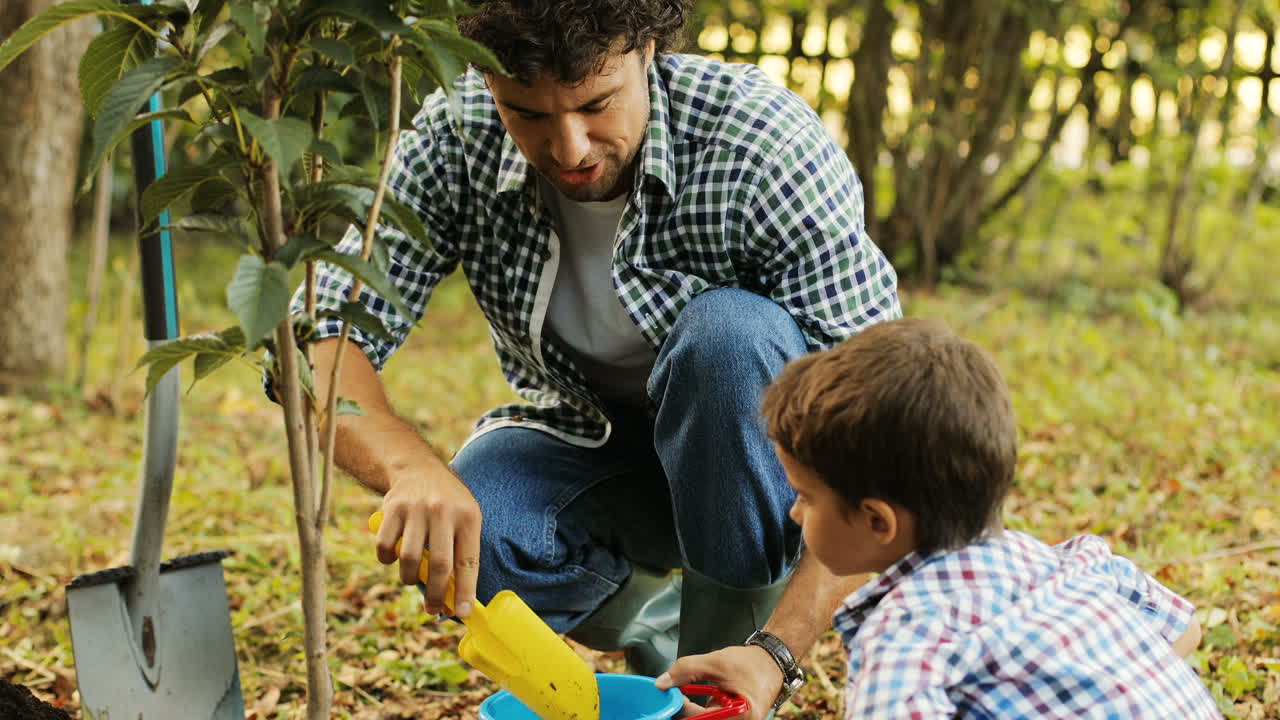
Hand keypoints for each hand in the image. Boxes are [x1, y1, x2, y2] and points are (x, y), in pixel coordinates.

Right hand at [373, 466, 481, 618]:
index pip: (468, 561)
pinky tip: (394, 558)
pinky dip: (387, 560)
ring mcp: (416, 509)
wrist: (418, 468)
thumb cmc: (447, 504)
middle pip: (440, 565)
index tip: (462, 613)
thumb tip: (457, 600)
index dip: (465, 590)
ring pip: (409, 559)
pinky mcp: (393, 509)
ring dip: (410, 578)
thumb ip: (461, 554)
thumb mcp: (464, 519)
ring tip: (412, 578)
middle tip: (433, 609)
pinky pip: (386, 547)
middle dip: (436, 594)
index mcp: (468, 517)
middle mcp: (443, 512)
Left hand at [655, 644, 782, 719]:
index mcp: (741, 715)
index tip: (674, 695)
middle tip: (678, 694)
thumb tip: (663, 683)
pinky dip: (701, 710)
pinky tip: (697, 697)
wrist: (770, 662)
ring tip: (687, 692)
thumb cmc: (751, 664)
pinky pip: (711, 718)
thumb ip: (686, 670)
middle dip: (687, 710)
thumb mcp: (716, 662)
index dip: (683, 709)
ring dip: (693, 710)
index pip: (702, 719)